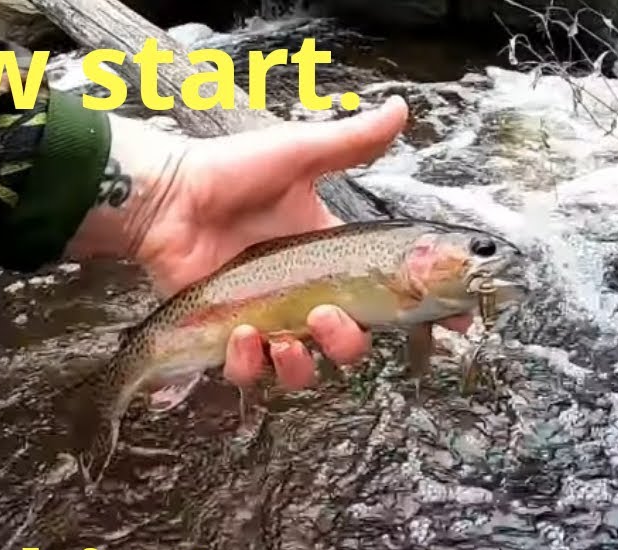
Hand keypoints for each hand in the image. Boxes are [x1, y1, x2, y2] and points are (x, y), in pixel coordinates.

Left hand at [67, 96, 471, 389]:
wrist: (167, 194)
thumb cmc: (229, 172)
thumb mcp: (298, 154)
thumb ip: (352, 143)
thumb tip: (401, 109)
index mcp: (329, 258)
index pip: (387, 295)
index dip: (420, 315)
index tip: (450, 324)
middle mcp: (304, 295)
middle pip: (349, 343)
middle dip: (348, 342)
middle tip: (329, 315)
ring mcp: (266, 319)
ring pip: (303, 369)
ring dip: (301, 364)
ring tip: (285, 337)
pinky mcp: (226, 336)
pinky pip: (249, 372)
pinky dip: (248, 364)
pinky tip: (241, 336)